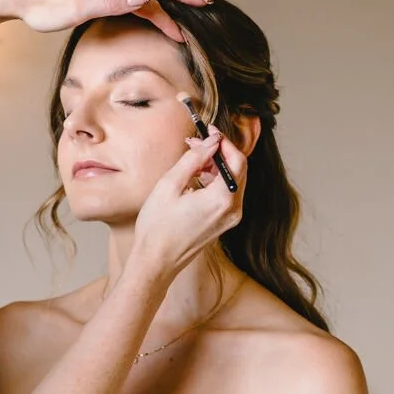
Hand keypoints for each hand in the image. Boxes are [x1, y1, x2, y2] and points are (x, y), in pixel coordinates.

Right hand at [131, 123, 247, 287]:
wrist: (156, 262)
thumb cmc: (157, 227)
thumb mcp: (170, 185)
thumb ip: (194, 158)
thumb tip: (211, 141)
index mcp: (222, 199)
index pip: (237, 159)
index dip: (224, 142)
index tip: (209, 131)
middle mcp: (232, 210)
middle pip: (238, 169)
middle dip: (219, 152)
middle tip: (197, 143)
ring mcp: (230, 219)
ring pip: (232, 181)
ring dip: (216, 166)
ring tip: (192, 160)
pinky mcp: (224, 224)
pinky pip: (226, 195)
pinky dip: (215, 181)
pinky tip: (195, 178)